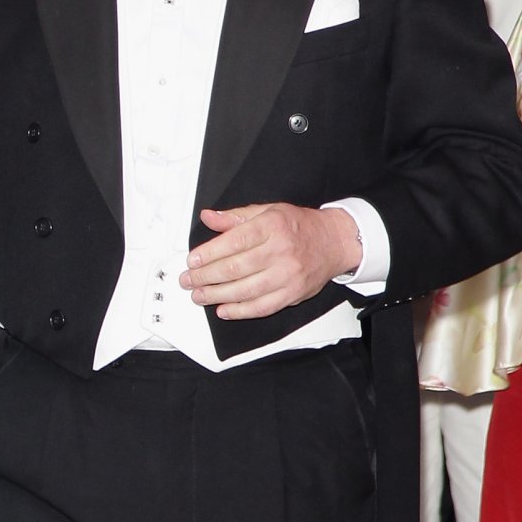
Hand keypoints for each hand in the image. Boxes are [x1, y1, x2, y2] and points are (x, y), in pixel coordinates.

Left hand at [179, 203, 362, 319]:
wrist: (334, 242)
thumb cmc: (297, 225)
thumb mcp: (267, 211)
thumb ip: (235, 217)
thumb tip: (207, 217)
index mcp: (272, 226)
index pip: (234, 241)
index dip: (209, 253)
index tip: (191, 261)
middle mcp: (281, 251)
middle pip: (235, 268)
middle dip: (205, 277)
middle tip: (187, 280)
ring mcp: (288, 275)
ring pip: (245, 290)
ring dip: (216, 296)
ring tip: (198, 295)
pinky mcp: (293, 294)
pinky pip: (262, 307)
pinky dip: (240, 311)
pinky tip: (222, 310)